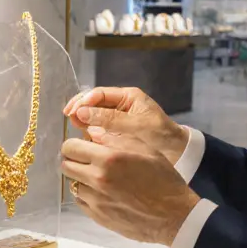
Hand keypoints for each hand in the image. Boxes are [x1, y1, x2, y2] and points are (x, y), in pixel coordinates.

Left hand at [61, 129, 199, 245]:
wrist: (173, 215)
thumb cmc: (163, 179)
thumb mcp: (145, 148)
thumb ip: (115, 138)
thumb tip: (92, 133)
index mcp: (108, 158)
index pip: (70, 147)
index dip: (75, 145)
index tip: (83, 146)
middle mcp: (97, 179)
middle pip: (66, 166)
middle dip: (75, 161)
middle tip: (89, 161)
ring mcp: (96, 200)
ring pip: (73, 184)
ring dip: (82, 179)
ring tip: (100, 178)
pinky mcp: (97, 216)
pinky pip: (81, 201)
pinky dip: (87, 195)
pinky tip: (104, 193)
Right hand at [63, 87, 188, 165]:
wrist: (178, 154)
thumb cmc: (161, 136)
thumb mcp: (136, 126)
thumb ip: (109, 119)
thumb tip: (81, 113)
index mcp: (129, 97)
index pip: (99, 94)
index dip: (84, 101)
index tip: (73, 111)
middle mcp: (121, 105)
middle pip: (94, 102)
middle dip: (80, 108)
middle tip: (68, 117)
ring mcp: (118, 119)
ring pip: (94, 115)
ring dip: (83, 119)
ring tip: (74, 126)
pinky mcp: (116, 132)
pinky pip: (99, 128)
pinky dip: (89, 130)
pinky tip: (83, 136)